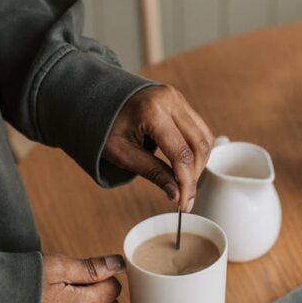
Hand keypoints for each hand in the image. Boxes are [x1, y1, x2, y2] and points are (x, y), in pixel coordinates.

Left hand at [102, 85, 212, 211]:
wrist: (97, 98)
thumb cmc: (104, 126)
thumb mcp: (122, 153)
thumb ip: (152, 172)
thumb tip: (177, 195)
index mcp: (152, 111)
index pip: (181, 154)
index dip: (186, 183)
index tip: (183, 205)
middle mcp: (170, 99)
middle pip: (199, 145)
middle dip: (195, 175)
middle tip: (185, 197)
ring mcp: (177, 97)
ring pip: (204, 136)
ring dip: (199, 163)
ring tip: (184, 181)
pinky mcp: (180, 100)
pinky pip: (199, 128)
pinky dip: (196, 149)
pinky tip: (185, 164)